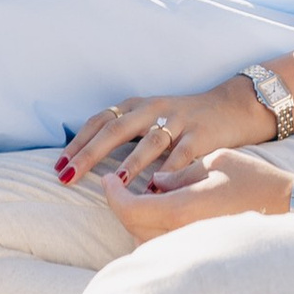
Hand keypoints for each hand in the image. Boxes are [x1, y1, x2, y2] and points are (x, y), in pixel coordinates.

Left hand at [59, 74, 272, 189]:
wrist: (234, 107)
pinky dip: (170, 171)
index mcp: (138, 105)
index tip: (59, 165)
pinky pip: (183, 155)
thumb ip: (125, 133)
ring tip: (115, 183)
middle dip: (90, 153)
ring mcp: (179, 120)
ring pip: (150, 141)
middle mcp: (154, 108)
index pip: (100, 120)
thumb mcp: (151, 117)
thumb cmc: (185, 119)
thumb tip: (85, 159)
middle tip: (70, 175)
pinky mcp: (202, 134)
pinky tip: (158, 188)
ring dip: (131, 163)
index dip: (78, 142)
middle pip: (116, 129)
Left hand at [100, 148, 293, 242]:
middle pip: (132, 227)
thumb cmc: (256, 182)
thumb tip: (154, 183)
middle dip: (121, 206)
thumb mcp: (215, 163)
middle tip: (118, 186)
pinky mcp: (202, 254)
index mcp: (182, 209)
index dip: (111, 194)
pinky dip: (153, 233)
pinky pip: (165, 248)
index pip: (129, 208)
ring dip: (137, 221)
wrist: (292, 210)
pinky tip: (161, 217)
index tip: (105, 180)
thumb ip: (179, 174)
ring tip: (140, 200)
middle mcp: (182, 235)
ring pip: (145, 242)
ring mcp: (192, 249)